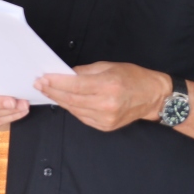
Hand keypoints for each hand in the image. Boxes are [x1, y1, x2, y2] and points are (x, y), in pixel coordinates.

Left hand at [36, 62, 169, 131]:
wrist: (153, 97)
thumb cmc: (133, 77)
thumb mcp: (110, 66)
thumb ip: (86, 71)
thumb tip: (66, 73)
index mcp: (108, 86)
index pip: (75, 85)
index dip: (56, 82)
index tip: (42, 78)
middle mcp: (106, 104)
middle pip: (71, 99)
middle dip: (53, 91)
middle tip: (40, 84)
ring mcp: (105, 118)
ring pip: (74, 110)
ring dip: (60, 100)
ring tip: (49, 91)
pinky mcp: (105, 127)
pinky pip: (82, 117)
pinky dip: (72, 108)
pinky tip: (66, 101)